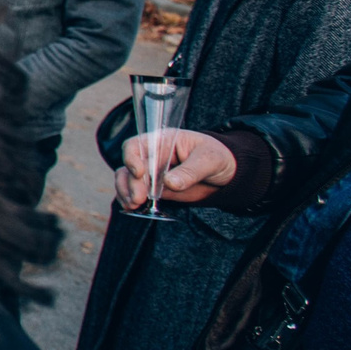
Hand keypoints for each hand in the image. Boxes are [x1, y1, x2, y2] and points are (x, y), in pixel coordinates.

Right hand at [118, 128, 236, 209]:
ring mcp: (151, 173)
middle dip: (131, 183)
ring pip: (126, 179)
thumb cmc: (218, 157)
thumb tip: (169, 183)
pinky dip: (130, 200)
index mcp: (162, 141)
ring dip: (125, 192)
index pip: (137, 145)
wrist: (225, 174)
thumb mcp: (209, 160)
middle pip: (129, 166)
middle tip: (138, 199)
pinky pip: (135, 192)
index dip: (132, 158)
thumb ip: (190, 171)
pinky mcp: (153, 188)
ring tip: (133, 205)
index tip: (139, 173)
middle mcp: (152, 155)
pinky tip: (133, 208)